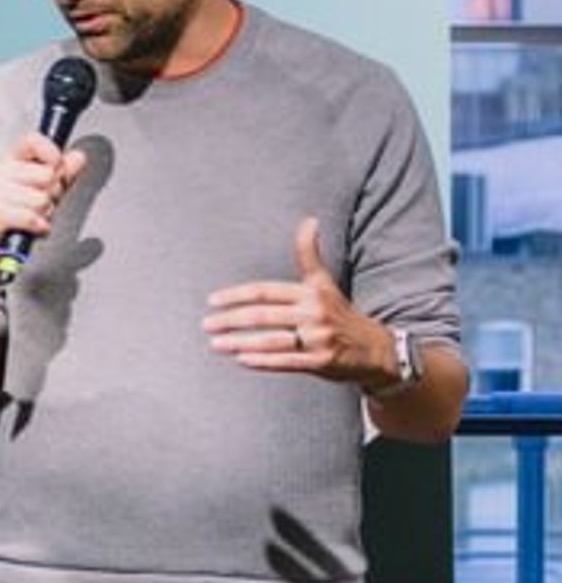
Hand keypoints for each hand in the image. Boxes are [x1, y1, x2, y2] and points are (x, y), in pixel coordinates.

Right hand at [0, 129, 81, 271]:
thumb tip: (78, 157)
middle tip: (43, 203)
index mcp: (10, 161)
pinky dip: (38, 225)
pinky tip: (35, 227)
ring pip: (40, 199)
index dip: (52, 153)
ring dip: (45, 213)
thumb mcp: (47, 191)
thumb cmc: (19, 216)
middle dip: (53, 194)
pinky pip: (29, 216)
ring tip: (35, 217)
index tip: (56, 167)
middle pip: (46, 175)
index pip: (32, 141)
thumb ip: (64, 173)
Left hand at [203, 216, 386, 384]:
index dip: (237, 295)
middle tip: (206, 324)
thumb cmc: (340, 314)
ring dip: (240, 342)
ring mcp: (318, 338)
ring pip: (271, 340)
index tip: (212, 301)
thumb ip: (309, 256)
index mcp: (312, 292)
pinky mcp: (322, 362)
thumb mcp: (325, 284)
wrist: (376, 349)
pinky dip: (262, 360)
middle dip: (231, 320)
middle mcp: (315, 313)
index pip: (266, 291)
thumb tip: (309, 221)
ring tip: (216, 344)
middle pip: (264, 315)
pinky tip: (241, 359)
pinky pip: (286, 361)